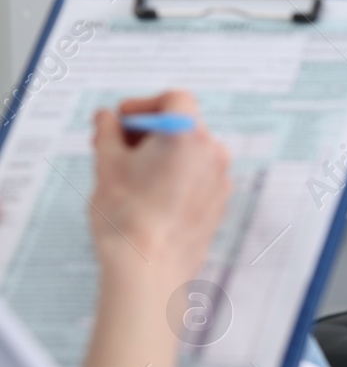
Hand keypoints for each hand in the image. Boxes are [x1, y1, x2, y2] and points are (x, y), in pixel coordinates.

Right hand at [89, 90, 232, 283]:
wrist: (148, 267)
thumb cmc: (127, 217)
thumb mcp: (106, 164)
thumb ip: (108, 132)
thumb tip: (107, 118)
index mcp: (188, 135)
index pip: (174, 99)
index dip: (144, 105)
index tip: (123, 120)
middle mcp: (213, 153)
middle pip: (183, 125)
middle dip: (148, 131)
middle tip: (116, 147)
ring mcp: (220, 179)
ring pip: (191, 152)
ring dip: (163, 154)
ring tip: (130, 175)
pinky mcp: (219, 202)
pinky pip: (198, 176)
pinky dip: (177, 175)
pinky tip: (150, 195)